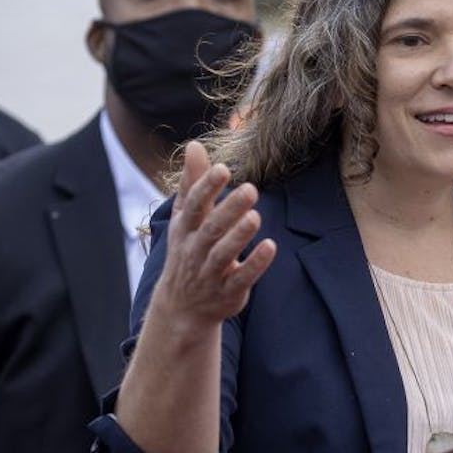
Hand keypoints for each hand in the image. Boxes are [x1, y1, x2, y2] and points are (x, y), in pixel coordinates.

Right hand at [152, 141, 275, 328]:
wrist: (182, 307)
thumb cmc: (188, 251)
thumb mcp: (186, 218)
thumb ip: (193, 183)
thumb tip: (195, 145)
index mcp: (185, 230)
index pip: (194, 206)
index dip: (207, 187)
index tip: (223, 168)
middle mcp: (195, 251)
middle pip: (211, 228)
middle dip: (229, 209)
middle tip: (251, 189)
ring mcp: (210, 274)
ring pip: (224, 254)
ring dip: (239, 235)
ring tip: (255, 216)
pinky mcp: (228, 292)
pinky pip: (241, 278)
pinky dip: (255, 264)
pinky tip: (270, 246)